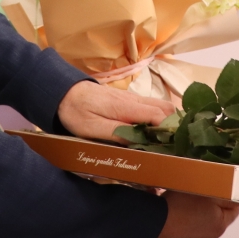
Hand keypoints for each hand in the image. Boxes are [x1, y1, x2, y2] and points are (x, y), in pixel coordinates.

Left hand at [57, 80, 173, 140]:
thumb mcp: (91, 128)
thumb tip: (139, 142)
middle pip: (166, 108)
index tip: (173, 146)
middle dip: (174, 125)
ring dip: (167, 121)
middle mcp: (134, 100)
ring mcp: (132, 98)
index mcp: (125, 106)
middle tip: (172, 145)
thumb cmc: (76, 112)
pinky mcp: (129, 100)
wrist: (64, 92)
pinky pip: (151, 106)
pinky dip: (159, 117)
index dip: (169, 130)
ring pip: (161, 105)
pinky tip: (153, 132)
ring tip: (165, 141)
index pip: (158, 115)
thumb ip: (116, 133)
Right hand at [153, 190, 238, 237]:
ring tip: (182, 205)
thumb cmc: (181, 204)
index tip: (216, 189)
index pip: (234, 210)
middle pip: (218, 218)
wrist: (154, 223)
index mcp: (220, 224)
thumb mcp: (206, 191)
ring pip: (202, 226)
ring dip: (197, 216)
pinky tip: (174, 215)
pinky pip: (188, 232)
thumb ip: (226, 194)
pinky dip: (185, 224)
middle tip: (197, 194)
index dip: (227, 198)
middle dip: (211, 207)